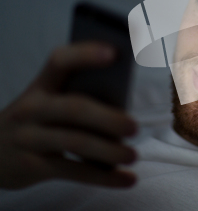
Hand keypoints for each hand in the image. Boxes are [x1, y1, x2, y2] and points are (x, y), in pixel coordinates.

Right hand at [0, 42, 137, 189]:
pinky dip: (105, 177)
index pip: (61, 62)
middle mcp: (32, 108)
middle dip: (107, 118)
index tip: (114, 52)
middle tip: (134, 127)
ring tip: (133, 154)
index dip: (86, 55)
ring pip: (75, 142)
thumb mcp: (49, 101)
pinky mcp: (33, 166)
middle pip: (74, 108)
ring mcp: (29, 138)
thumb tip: (124, 106)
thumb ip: (78, 96)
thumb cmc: (39, 120)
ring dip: (109, 151)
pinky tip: (127, 178)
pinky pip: (74, 171)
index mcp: (42, 85)